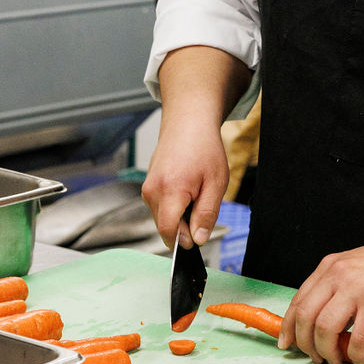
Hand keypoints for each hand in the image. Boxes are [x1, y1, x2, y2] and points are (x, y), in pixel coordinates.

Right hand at [141, 115, 228, 248]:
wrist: (188, 123)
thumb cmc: (205, 149)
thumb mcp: (216, 184)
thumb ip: (206, 214)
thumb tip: (198, 239)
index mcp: (170, 191)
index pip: (168, 231)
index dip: (183, 240)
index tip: (197, 238)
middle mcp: (152, 191)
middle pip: (165, 227)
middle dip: (184, 226)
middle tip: (202, 204)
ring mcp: (147, 187)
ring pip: (162, 217)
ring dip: (179, 215)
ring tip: (195, 192)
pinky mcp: (147, 185)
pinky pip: (159, 206)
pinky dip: (173, 205)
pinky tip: (186, 188)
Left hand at [279, 234, 363, 363]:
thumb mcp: (357, 265)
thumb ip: (338, 285)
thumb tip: (324, 317)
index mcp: (330, 266)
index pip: (298, 300)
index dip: (288, 326)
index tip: (287, 343)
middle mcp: (338, 275)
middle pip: (305, 317)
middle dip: (305, 344)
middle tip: (316, 357)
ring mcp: (356, 289)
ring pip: (324, 330)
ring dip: (327, 352)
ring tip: (337, 360)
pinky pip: (356, 340)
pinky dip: (354, 354)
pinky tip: (359, 356)